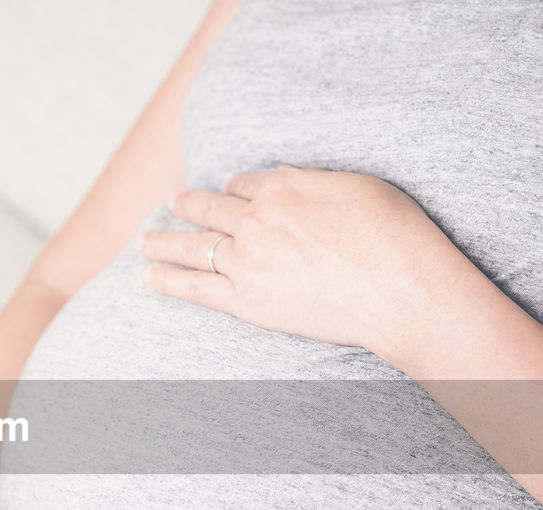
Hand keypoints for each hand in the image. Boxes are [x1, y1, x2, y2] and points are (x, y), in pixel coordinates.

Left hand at [138, 165, 474, 359]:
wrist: (399, 289)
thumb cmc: (392, 234)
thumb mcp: (355, 185)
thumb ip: (311, 180)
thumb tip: (282, 176)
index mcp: (282, 187)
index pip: (244, 184)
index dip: (235, 189)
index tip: (229, 193)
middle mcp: (256, 220)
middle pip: (210, 208)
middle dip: (187, 204)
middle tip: (171, 203)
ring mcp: (247, 261)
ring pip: (194, 246)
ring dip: (164, 241)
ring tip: (144, 240)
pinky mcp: (246, 301)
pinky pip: (196, 288)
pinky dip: (168, 280)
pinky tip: (147, 275)